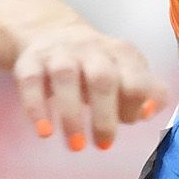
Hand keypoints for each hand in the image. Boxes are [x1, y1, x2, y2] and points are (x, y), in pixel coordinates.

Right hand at [11, 22, 168, 150]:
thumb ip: (147, 92)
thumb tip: (148, 112)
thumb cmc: (97, 65)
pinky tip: (44, 132)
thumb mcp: (126, 72)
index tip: (130, 123)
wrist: (52, 33)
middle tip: (103, 145)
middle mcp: (91, 49)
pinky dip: (36, 108)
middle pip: (102, 79)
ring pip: (66, 77)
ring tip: (76, 146)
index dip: (135, 104)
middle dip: (105, 116)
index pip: (135, 79)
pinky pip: (31, 82)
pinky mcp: (30, 62)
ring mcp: (59, 53)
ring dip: (71, 115)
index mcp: (121, 53)